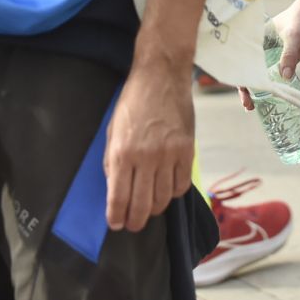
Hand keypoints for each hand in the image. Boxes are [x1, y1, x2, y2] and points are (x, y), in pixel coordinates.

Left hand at [103, 58, 193, 231]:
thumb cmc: (133, 101)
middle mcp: (145, 157)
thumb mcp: (113, 130)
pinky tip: (166, 190)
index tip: (115, 224)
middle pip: (141, 205)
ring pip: (163, 199)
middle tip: (132, 224)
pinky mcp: (187, 151)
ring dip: (154, 210)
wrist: (161, 76)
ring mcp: (169, 155)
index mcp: (122, 152)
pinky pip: (182, 185)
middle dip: (134, 221)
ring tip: (148, 209)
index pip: (118, 198)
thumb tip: (115, 189)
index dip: (116, 217)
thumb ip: (112, 161)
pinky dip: (173, 194)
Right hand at [238, 0, 299, 110]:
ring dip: (261, 90)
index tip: (243, 94)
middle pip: (251, 72)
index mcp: (257, 40)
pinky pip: (280, 75)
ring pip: (264, 75)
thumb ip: (289, 55)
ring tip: (255, 108)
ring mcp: (276, 54)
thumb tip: (285, 78)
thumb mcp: (294, 34)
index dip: (241, 79)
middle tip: (249, 107)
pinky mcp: (290, 58)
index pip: (244, 62)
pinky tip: (276, 97)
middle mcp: (263, 48)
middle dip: (248, 89)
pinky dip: (276, 86)